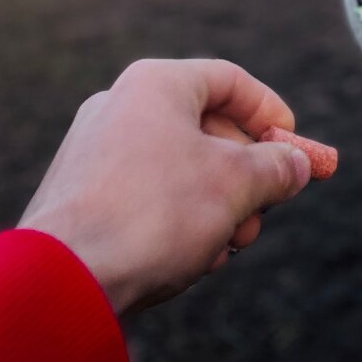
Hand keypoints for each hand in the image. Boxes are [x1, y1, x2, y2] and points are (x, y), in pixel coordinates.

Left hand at [18, 58, 310, 314]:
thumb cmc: (155, 214)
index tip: (296, 149)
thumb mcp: (237, 184)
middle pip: (206, 128)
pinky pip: (146, 197)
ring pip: (178, 169)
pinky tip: (190, 260)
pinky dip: (178, 222)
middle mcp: (119, 106)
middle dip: (246, 174)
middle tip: (266, 210)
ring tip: (227, 246)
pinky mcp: (80, 196)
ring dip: (216, 205)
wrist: (63, 280)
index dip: (271, 114)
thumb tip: (297, 164)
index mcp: (156, 84)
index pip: (231, 81)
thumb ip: (277, 167)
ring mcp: (94, 151)